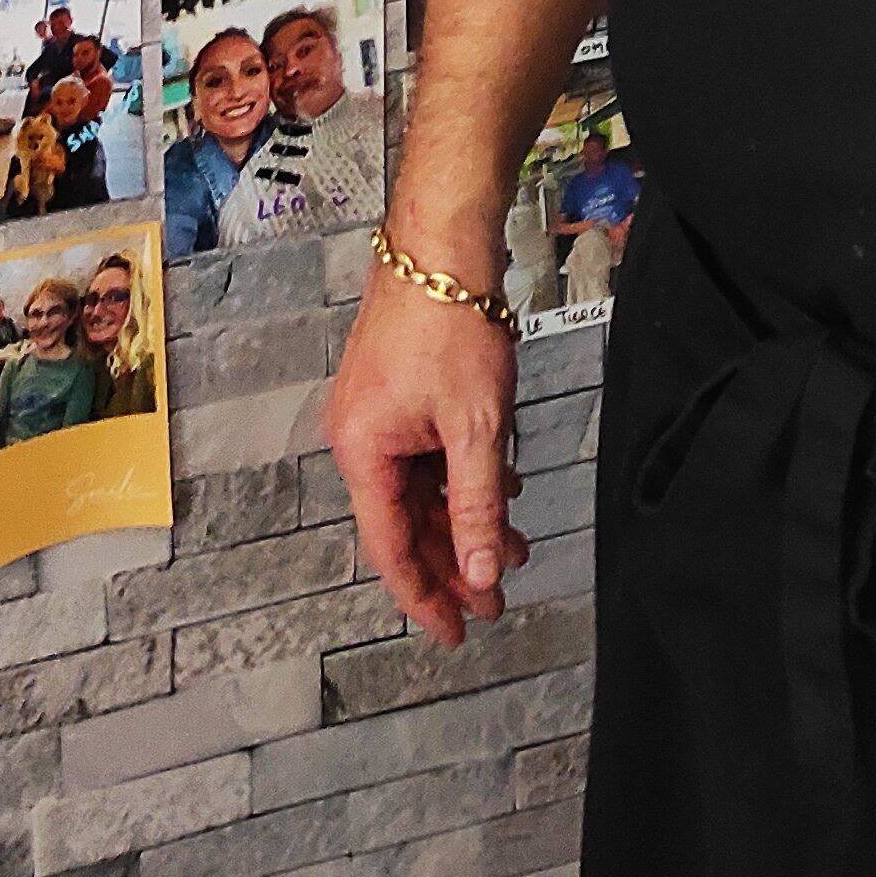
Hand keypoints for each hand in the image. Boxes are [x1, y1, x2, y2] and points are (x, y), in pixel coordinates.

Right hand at [323, 242, 520, 650]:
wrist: (440, 242)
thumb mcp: (476, 429)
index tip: (455, 634)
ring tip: (515, 548)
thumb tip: (482, 577)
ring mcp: (378, 415)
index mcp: (363, 452)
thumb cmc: (449, 323)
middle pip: (406, 523)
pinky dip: (462, 480)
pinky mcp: (399, 394)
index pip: (391, 549)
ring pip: (421, 490)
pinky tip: (502, 492)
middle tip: (495, 602)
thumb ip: (478, 510)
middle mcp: (360, 438)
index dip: (425, 597)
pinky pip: (427, 457)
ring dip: (465, 520)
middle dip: (454, 563)